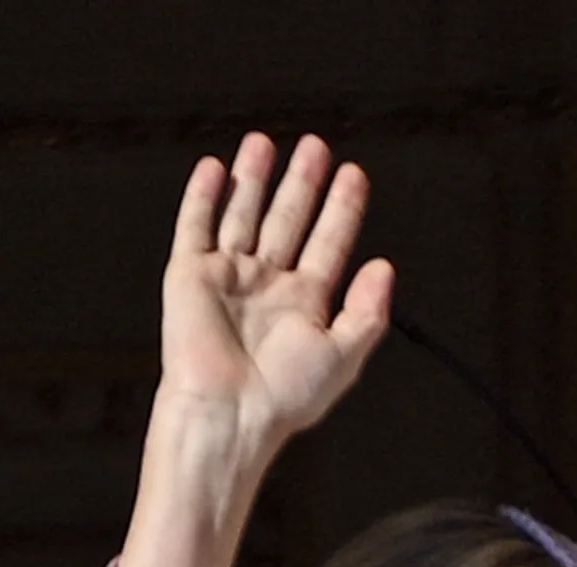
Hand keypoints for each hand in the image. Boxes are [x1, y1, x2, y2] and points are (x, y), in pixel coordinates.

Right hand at [118, 133, 397, 566]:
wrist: (229, 415)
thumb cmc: (285, 397)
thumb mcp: (343, 355)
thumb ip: (368, 312)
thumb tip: (386, 267)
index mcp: (306, 303)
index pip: (328, 243)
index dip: (342, 209)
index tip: (355, 174)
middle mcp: (268, 286)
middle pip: (288, 221)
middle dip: (302, 184)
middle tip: (317, 146)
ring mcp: (229, 278)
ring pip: (243, 215)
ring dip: (254, 179)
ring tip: (264, 142)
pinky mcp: (190, 276)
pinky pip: (196, 227)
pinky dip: (204, 197)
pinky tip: (216, 168)